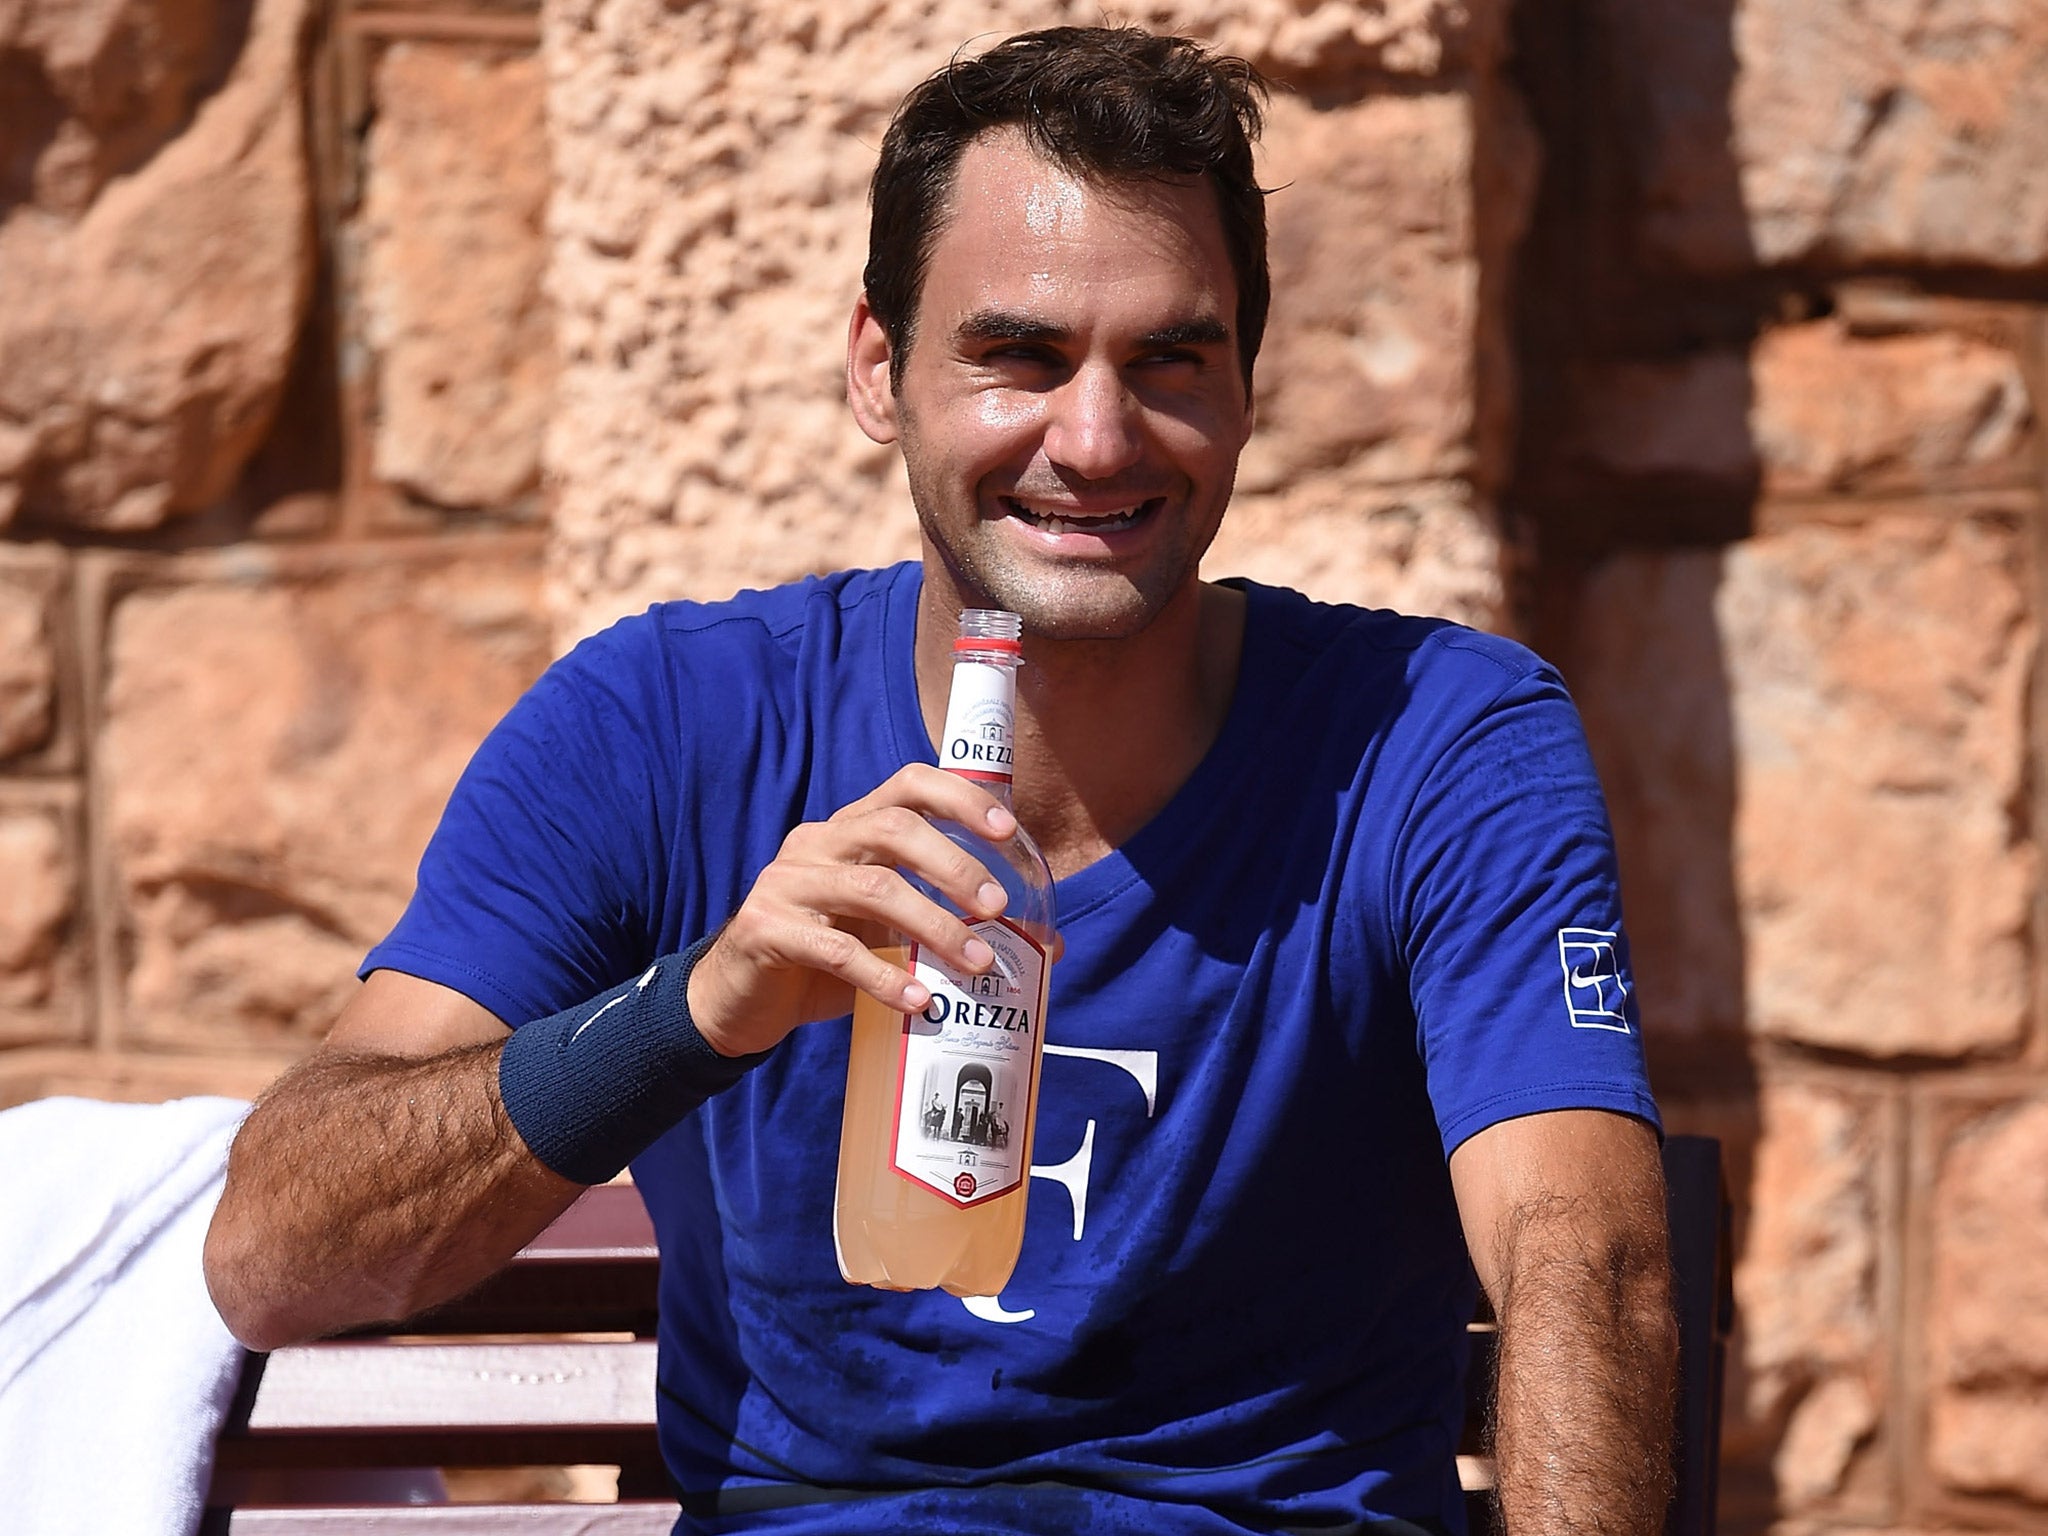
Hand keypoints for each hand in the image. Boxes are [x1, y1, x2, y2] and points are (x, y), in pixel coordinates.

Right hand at [685, 764, 1015, 1055]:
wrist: (738, 1000)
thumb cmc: (824, 959)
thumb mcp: (888, 935)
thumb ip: (949, 927)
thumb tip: (1047, 947)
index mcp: (850, 830)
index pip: (908, 786)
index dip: (960, 799)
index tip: (1007, 831)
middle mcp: (818, 843)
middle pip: (894, 830)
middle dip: (954, 865)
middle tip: (997, 907)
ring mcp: (787, 882)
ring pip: (873, 889)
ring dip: (934, 927)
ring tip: (976, 965)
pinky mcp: (766, 929)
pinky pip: (836, 949)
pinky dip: (883, 977)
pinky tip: (918, 1001)